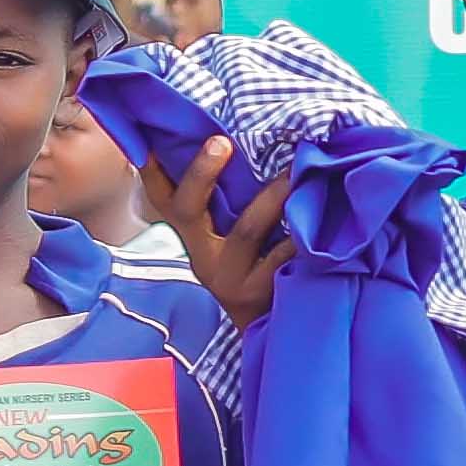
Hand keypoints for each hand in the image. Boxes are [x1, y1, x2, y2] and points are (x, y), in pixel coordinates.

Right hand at [151, 151, 294, 330]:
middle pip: (188, 209)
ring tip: (294, 171)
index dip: (151, 169)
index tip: (146, 138)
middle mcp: (203, 255)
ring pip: (246, 230)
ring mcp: (229, 275)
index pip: (162, 198)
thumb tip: (234, 142)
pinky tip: (318, 216)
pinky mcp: (258, 292)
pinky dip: (301, 236)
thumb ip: (224, 203)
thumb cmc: (252, 267)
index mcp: (191, 236)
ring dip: (272, 197)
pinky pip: (281, 256)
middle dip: (202, 173)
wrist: (266, 328)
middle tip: (221, 141)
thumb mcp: (226, 239)